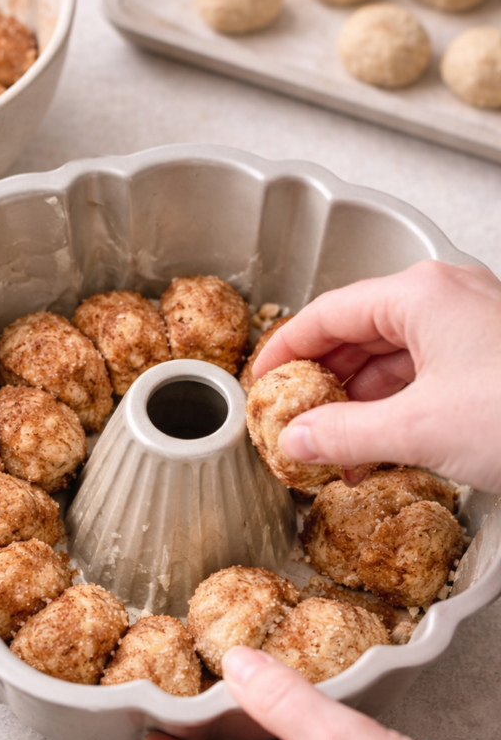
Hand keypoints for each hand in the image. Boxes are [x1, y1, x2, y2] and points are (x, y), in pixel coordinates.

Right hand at [252, 261, 500, 492]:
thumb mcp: (420, 428)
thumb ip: (346, 434)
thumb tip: (297, 439)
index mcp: (422, 294)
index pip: (328, 314)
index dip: (286, 350)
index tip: (262, 380)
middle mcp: (446, 298)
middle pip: (359, 334)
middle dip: (323, 383)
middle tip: (292, 416)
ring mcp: (470, 326)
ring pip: (393, 359)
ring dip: (360, 404)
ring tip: (333, 444)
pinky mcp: (488, 357)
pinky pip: (424, 375)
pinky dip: (396, 408)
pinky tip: (378, 445)